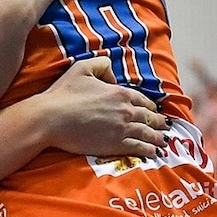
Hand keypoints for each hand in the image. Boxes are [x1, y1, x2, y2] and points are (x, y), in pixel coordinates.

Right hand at [39, 57, 169, 157]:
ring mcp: (122, 129)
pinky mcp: (116, 145)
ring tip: (164, 141)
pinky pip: (139, 148)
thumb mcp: (81, 68)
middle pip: (149, 117)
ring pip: (148, 133)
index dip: (151, 106)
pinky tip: (154, 152)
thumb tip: (114, 75)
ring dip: (158, 137)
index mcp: (119, 92)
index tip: (155, 110)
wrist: (51, 118)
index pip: (142, 100)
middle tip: (165, 126)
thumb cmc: (63, 94)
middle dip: (159, 122)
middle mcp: (126, 110)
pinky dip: (149, 150)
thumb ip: (102, 64)